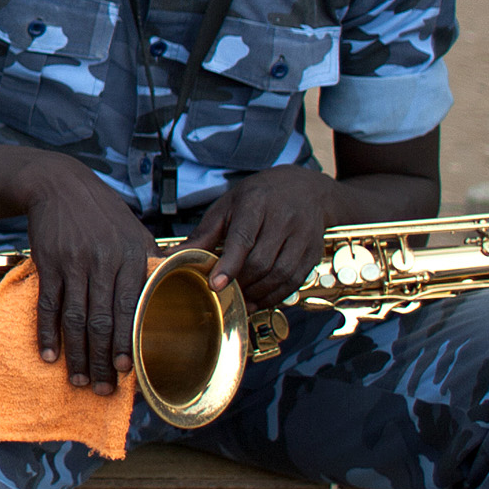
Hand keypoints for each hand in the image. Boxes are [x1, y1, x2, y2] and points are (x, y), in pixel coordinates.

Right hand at [19, 151, 158, 388]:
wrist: (59, 185)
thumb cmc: (102, 212)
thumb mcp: (134, 230)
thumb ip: (148, 263)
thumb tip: (166, 294)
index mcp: (129, 257)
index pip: (129, 309)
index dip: (127, 342)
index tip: (126, 371)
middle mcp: (103, 262)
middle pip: (102, 321)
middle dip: (101, 359)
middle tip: (101, 388)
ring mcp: (73, 264)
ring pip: (75, 318)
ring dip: (76, 354)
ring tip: (78, 380)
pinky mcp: (49, 264)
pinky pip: (49, 305)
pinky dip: (47, 333)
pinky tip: (50, 355)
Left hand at [186, 164, 344, 307]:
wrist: (305, 189)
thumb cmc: (259, 198)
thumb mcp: (228, 206)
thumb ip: (204, 233)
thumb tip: (174, 255)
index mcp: (257, 202)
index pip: (243, 237)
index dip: (229, 264)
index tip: (216, 284)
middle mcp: (284, 218)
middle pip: (261, 261)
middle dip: (241, 283)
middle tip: (226, 293)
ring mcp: (303, 235)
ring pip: (280, 275)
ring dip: (258, 293)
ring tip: (242, 298)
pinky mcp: (313, 251)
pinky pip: (295, 281)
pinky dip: (275, 296)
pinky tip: (260, 298)